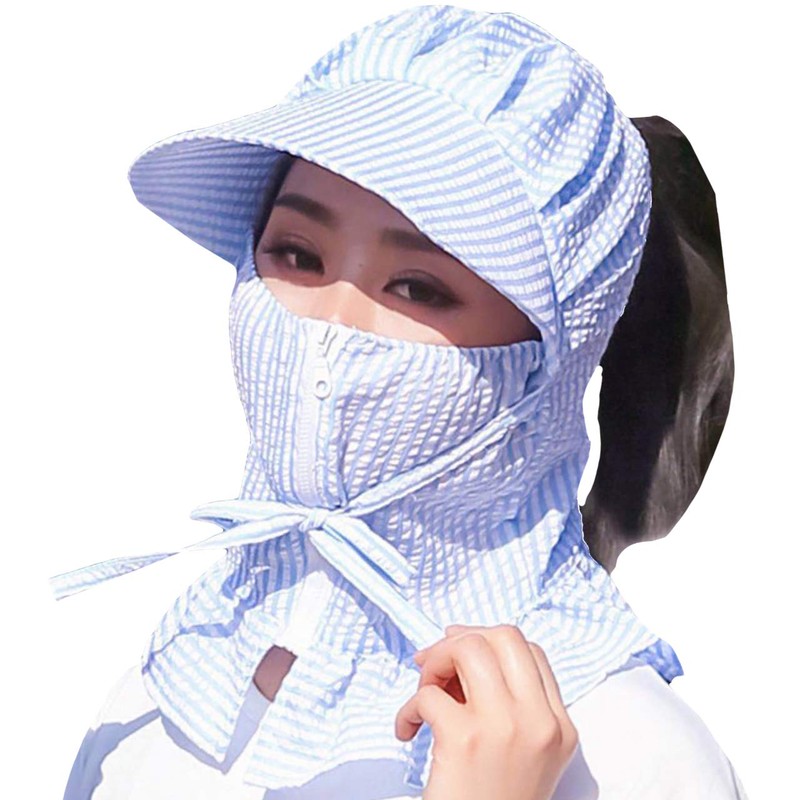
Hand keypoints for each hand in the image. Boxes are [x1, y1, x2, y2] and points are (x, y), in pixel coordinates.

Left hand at [395, 624, 577, 799]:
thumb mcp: (525, 753)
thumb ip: (509, 702)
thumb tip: (459, 644)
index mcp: (558, 725)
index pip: (529, 650)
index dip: (488, 640)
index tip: (459, 650)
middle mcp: (539, 721)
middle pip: (503, 636)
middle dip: (460, 640)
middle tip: (434, 663)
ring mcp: (504, 727)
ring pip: (468, 648)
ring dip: (434, 662)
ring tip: (423, 691)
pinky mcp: (464, 739)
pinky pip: (427, 694)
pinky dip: (407, 708)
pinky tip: (408, 731)